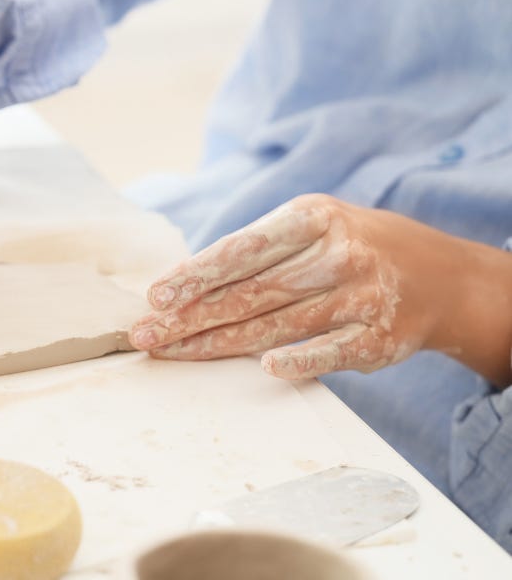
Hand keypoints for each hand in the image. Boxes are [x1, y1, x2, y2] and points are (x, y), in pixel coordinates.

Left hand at [129, 194, 511, 383]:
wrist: (439, 274)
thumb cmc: (349, 247)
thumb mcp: (312, 225)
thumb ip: (259, 249)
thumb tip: (182, 284)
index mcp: (313, 218)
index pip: (243, 249)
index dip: (197, 274)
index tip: (156, 297)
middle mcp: (338, 254)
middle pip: (250, 292)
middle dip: (190, 317)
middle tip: (146, 334)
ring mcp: (360, 296)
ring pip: (276, 325)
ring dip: (217, 343)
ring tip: (172, 352)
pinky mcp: (378, 337)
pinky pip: (330, 352)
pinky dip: (299, 360)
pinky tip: (264, 366)